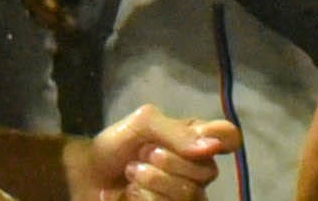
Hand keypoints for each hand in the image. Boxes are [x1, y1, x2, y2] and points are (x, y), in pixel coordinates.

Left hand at [69, 107, 239, 200]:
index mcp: (194, 140)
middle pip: (208, 171)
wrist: (87, 175)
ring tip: (132, 175)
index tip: (205, 142)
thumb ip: (176, 131)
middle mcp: (196, 168)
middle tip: (142, 155)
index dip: (225, 139)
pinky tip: (131, 195)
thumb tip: (211, 147)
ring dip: (153, 182)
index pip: (230, 137)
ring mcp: (185, 194)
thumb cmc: (116, 144)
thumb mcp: (143, 123)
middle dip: (168, 162)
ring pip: (190, 195)